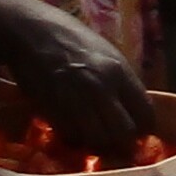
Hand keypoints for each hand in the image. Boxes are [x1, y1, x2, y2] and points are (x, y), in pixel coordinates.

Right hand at [0, 0, 158, 158]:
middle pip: (124, 134)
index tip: (138, 131)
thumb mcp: (106, 53)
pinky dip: (75, 140)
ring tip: (96, 139)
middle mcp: (100, 88)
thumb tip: (134, 110)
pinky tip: (75, 132)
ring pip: (98, 141)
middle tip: (118, 142)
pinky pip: (71, 137)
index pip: (146, 113)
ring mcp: (75, 101)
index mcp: (119, 72)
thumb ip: (122, 81)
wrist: (29, 31)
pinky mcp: (51, 110)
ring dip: (99, 145)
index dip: (144, 128)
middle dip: (123, 143)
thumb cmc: (70, 38)